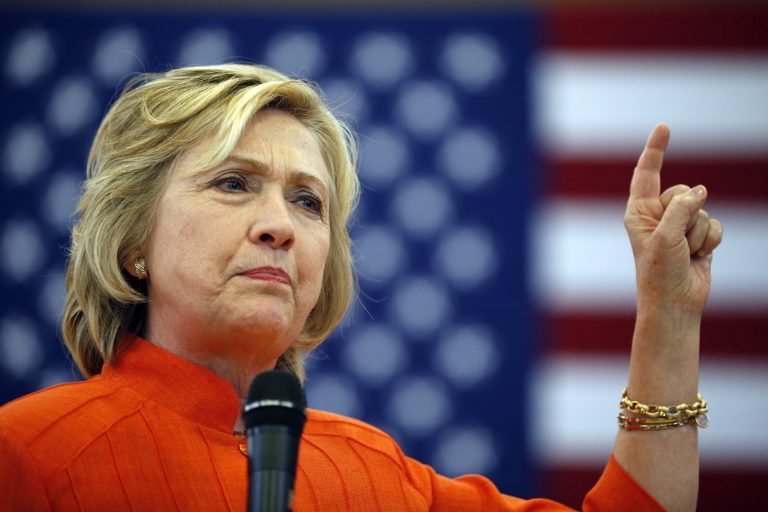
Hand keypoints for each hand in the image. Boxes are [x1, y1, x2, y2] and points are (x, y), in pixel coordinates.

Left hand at [624, 124, 722, 313]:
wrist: (675, 303)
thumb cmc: (659, 271)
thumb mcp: (666, 236)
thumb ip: (682, 207)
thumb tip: (701, 190)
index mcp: (639, 212)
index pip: (647, 173)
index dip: (656, 150)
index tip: (664, 126)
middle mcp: (657, 215)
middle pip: (686, 191)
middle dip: (688, 214)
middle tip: (676, 241)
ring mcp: (679, 225)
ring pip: (703, 209)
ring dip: (699, 233)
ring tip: (685, 253)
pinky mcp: (698, 237)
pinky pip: (715, 224)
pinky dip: (711, 240)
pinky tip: (699, 257)